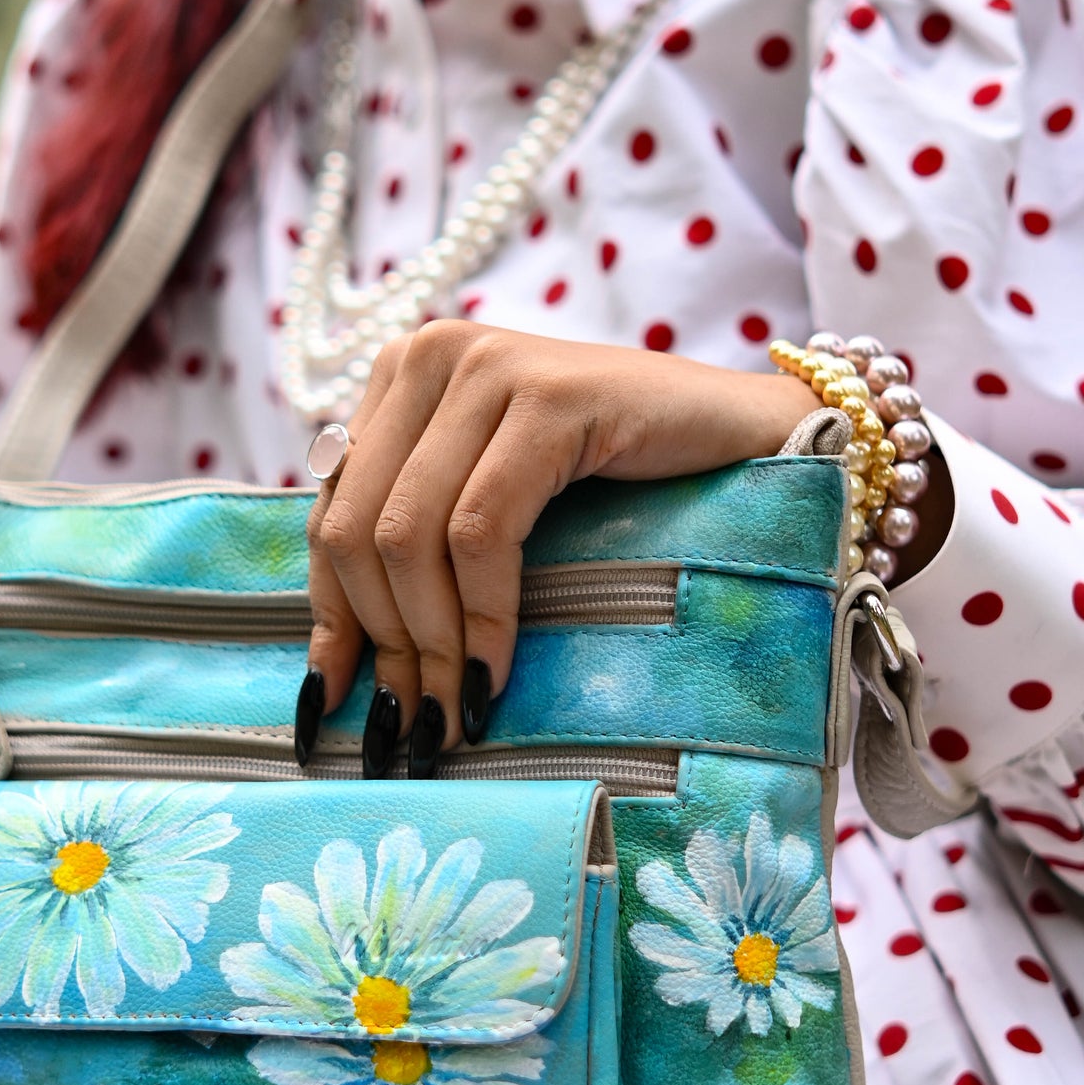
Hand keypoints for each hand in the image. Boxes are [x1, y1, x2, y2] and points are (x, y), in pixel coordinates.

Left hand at [297, 321, 819, 775]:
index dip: (330, 615)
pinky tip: (492, 676)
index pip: (332, 512)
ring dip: (427, 646)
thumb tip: (331, 667)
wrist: (753, 442)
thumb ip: (417, 547)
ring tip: (451, 719)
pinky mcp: (549, 396)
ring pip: (410, 535)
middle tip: (409, 730)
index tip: (330, 703)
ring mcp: (490, 367)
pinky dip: (480, 615)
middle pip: (360, 529)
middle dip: (381, 645)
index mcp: (404, 376)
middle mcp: (433, 354)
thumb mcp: (495, 507)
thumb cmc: (626, 489)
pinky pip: (481, 530)